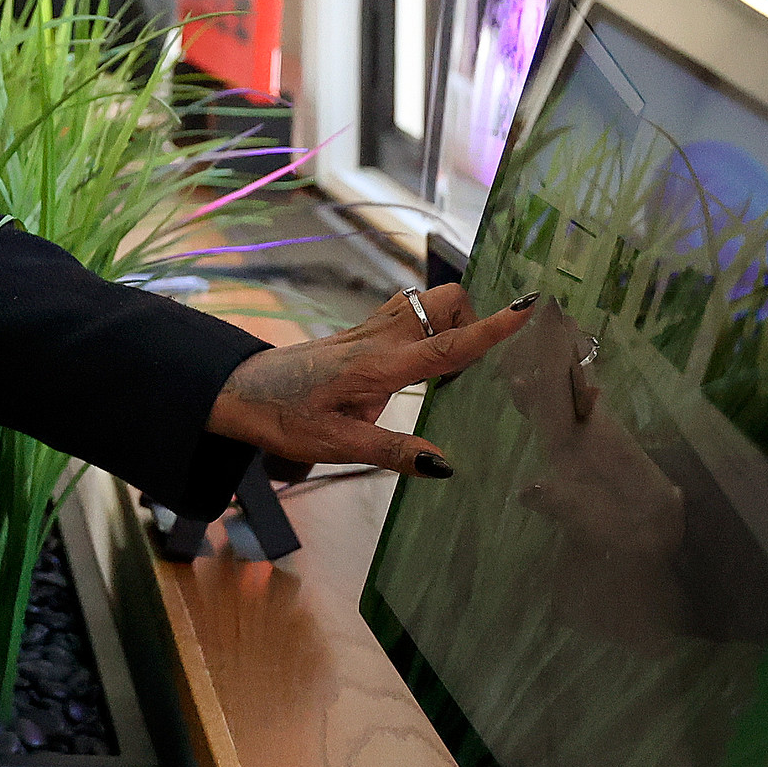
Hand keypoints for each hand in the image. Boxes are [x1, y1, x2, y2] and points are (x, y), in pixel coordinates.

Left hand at [206, 284, 538, 476]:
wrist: (237, 392)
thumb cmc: (282, 417)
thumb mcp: (336, 445)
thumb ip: (393, 453)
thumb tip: (448, 465)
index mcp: (380, 365)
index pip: (449, 344)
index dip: (492, 328)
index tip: (530, 306)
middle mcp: (379, 338)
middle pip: (444, 301)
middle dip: (470, 318)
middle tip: (466, 364)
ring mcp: (368, 330)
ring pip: (425, 302)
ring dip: (447, 320)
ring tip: (443, 366)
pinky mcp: (359, 334)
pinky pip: (405, 312)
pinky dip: (426, 324)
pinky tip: (418, 358)